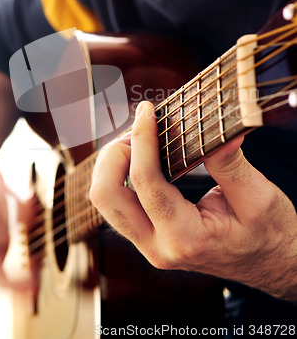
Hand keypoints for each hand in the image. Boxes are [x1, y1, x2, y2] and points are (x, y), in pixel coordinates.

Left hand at [90, 101, 296, 300]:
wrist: (271, 265)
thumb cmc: (269, 234)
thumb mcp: (257, 196)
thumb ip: (229, 163)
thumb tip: (214, 129)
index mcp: (185, 237)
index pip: (144, 182)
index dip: (141, 139)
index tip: (147, 111)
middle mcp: (157, 246)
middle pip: (105, 196)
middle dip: (114, 154)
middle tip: (140, 128)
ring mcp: (149, 245)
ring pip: (105, 202)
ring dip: (114, 164)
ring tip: (140, 139)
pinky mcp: (149, 238)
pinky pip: (119, 204)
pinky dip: (121, 175)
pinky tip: (142, 155)